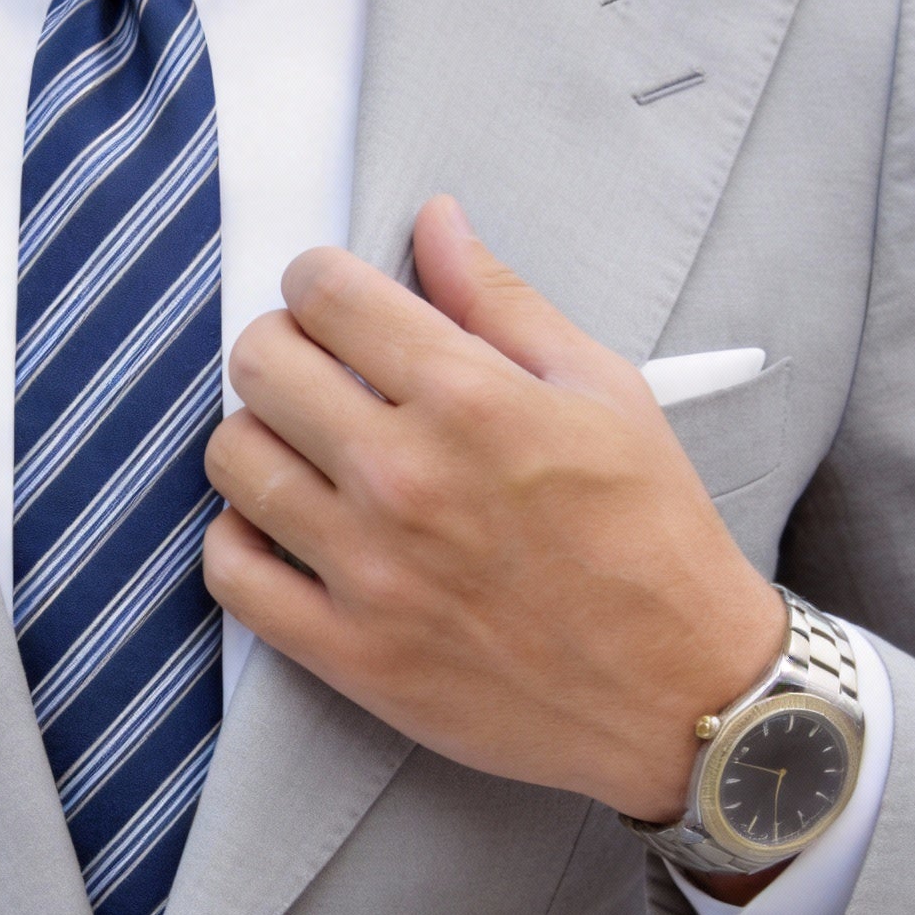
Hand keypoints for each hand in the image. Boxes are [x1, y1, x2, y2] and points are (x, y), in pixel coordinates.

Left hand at [201, 195, 786, 824]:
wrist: (682, 693)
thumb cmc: (652, 537)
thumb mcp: (604, 391)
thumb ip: (502, 301)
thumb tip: (434, 222)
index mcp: (469, 399)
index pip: (325, 293)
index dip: (317, 280)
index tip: (332, 301)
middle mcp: (403, 477)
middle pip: (260, 365)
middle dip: (280, 346)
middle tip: (316, 370)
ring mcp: (367, 569)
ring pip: (232, 459)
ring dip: (256, 437)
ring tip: (302, 449)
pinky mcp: (347, 651)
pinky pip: (231, 573)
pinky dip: (240, 539)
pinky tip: (283, 527)